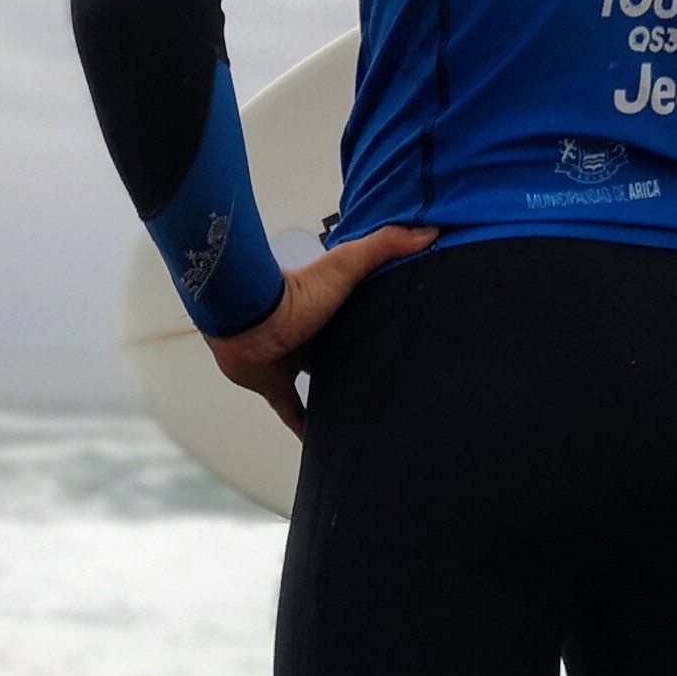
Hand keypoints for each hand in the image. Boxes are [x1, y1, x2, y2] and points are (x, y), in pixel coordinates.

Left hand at [207, 225, 440, 441]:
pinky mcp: (274, 385)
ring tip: (364, 412)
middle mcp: (310, 335)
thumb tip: (429, 230)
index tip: (403, 334)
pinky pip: (292, 411)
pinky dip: (304, 427)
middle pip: (340, 352)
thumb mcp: (347, 264)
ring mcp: (290, 361)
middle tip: (389, 381)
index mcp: (328, 307)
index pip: (359, 316)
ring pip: (318, 382)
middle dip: (358, 362)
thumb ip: (385, 245)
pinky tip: (321, 445)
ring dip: (335, 394)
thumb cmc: (295, 293)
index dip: (378, 322)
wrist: (246, 320)